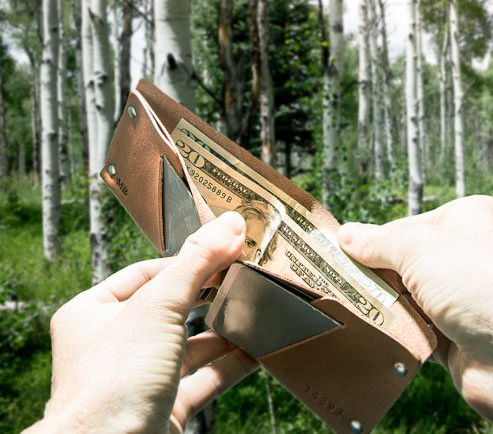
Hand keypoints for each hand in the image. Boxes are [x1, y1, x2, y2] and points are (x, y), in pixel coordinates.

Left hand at [27, 212, 258, 432]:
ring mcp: (140, 379)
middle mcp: (113, 346)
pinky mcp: (165, 408)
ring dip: (226, 330)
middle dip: (212, 294)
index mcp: (92, 314)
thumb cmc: (113, 380)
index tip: (228, 247)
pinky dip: (233, 364)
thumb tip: (230, 223)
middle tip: (249, 273)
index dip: (188, 260)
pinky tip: (260, 349)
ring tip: (260, 308)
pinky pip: (206, 379)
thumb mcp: (158, 306)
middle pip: (173, 308)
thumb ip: (196, 263)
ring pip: (192, 345)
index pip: (147, 273)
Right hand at [338, 195, 492, 428]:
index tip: (339, 255)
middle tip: (339, 286)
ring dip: (389, 310)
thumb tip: (346, 235)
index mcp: (469, 220)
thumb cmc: (482, 281)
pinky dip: (403, 337)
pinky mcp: (462, 340)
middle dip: (378, 279)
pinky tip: (381, 338)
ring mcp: (467, 301)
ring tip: (355, 312)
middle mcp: (472, 257)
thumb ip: (378, 243)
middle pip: (407, 266)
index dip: (374, 243)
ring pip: (411, 303)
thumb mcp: (418, 247)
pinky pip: (419, 335)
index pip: (408, 227)